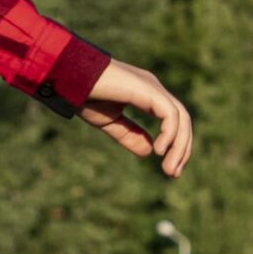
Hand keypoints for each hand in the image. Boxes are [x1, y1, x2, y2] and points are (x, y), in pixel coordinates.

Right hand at [79, 60, 192, 175]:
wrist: (70, 79)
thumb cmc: (84, 96)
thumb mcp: (110, 122)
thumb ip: (130, 135)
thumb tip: (150, 151)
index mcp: (147, 94)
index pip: (173, 121)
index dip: (176, 145)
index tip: (170, 169)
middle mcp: (154, 88)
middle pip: (182, 120)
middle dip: (181, 149)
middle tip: (173, 174)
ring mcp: (153, 87)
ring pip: (180, 118)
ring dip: (179, 146)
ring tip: (168, 169)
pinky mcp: (149, 89)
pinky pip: (170, 114)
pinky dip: (169, 134)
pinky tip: (159, 150)